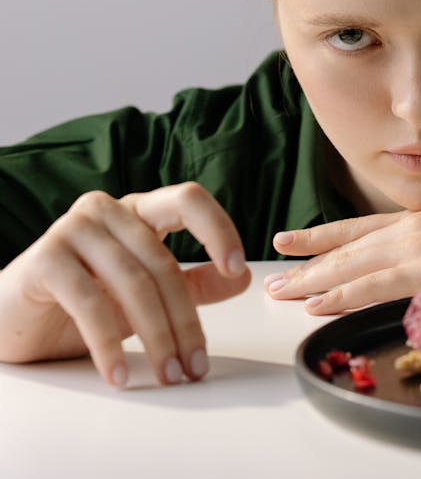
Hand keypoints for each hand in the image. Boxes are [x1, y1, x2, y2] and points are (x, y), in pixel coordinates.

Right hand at [0, 182, 250, 386]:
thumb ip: (191, 282)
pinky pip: (90, 302)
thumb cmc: (80, 300)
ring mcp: (74, 228)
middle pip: (161, 260)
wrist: (13, 320)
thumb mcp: (143, 293)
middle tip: (195, 365)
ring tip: (168, 375)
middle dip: (185, 319)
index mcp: (137, 210)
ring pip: (132, 282)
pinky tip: (120, 374)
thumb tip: (242, 277)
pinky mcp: (45, 257)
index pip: (187, 200)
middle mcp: (108, 210)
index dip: (217, 228)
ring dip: (156, 337)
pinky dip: (109, 344)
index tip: (237, 268)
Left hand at [264, 212, 420, 313]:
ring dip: (312, 280)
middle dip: (305, 263)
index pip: (355, 227)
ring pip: (351, 265)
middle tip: (272, 277)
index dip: (318, 236)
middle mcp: (409, 228)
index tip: (287, 241)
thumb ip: (420, 255)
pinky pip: (374, 285)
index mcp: (415, 221)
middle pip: (345, 246)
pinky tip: (318, 304)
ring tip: (281, 292)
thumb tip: (393, 275)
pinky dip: (342, 294)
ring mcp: (415, 247)